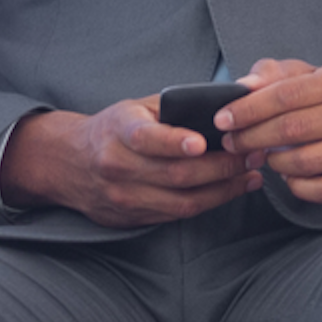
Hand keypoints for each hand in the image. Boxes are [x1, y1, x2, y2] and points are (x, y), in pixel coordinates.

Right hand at [0, 99, 258, 224]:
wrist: (69, 164)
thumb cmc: (113, 129)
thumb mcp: (135, 109)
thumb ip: (172, 109)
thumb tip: (227, 103)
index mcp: (118, 132)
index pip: (146, 139)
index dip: (174, 142)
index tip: (201, 142)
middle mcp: (118, 167)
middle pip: (176, 175)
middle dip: (222, 166)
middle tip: (253, 153)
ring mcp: (124, 197)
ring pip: (182, 202)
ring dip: (224, 190)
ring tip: (251, 175)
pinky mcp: (132, 218)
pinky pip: (177, 214)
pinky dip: (209, 202)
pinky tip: (231, 190)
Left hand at [210, 59, 321, 202]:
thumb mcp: (308, 78)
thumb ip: (273, 74)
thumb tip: (243, 86)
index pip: (285, 94)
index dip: (248, 109)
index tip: (222, 119)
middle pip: (290, 130)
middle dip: (252, 138)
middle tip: (231, 143)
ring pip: (301, 162)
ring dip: (272, 163)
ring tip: (263, 155)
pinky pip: (315, 190)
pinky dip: (294, 185)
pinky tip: (289, 174)